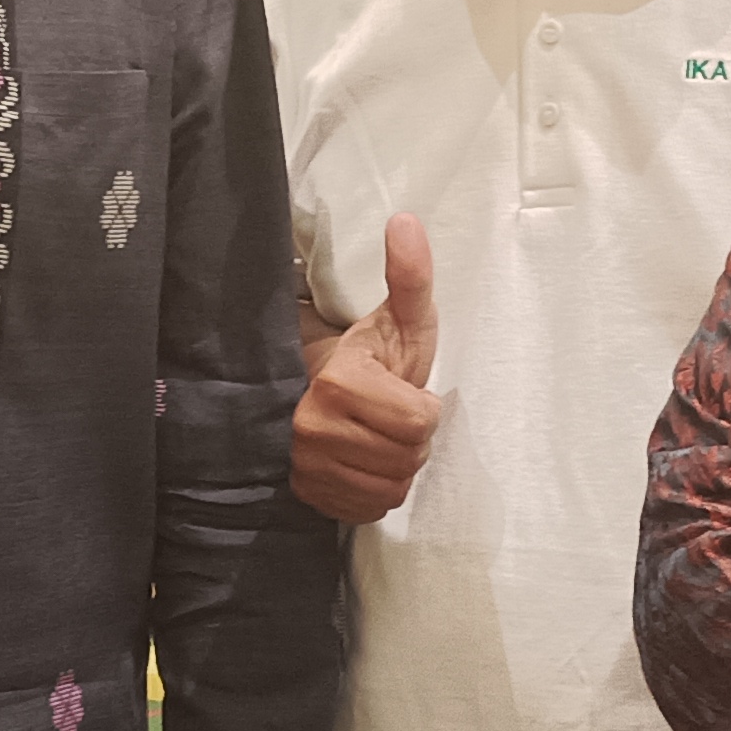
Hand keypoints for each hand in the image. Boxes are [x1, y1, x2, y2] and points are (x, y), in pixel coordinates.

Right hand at [290, 214, 438, 521]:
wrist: (319, 391)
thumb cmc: (371, 356)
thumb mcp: (400, 317)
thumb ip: (410, 275)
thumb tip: (405, 221)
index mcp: (337, 381)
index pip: (418, 423)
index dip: (425, 410)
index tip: (406, 392)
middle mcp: (311, 426)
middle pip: (409, 457)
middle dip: (414, 439)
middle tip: (393, 416)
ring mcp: (306, 465)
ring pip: (392, 487)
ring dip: (398, 466)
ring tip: (380, 437)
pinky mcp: (308, 495)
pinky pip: (372, 509)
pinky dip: (378, 490)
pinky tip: (366, 463)